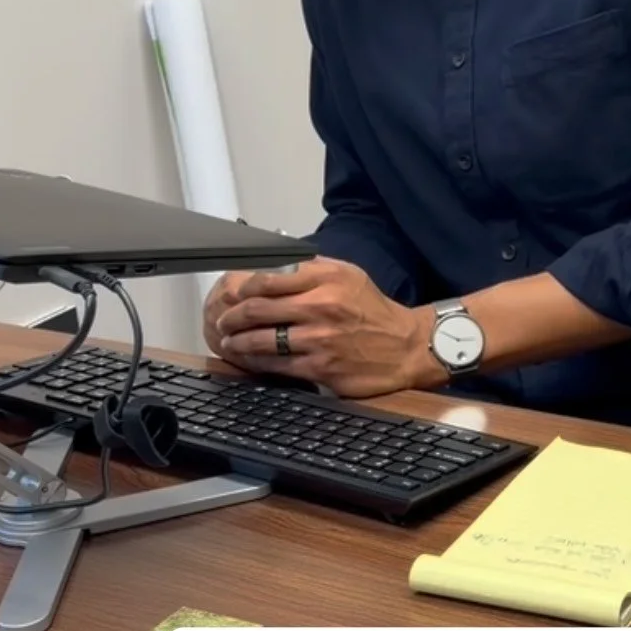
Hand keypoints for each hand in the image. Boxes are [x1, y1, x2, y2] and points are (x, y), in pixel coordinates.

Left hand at [211, 258, 443, 398]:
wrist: (406, 347)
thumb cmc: (373, 311)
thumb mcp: (348, 276)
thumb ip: (312, 268)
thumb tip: (274, 263)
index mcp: (326, 279)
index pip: (269, 278)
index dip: (242, 287)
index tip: (232, 292)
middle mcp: (321, 306)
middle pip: (258, 309)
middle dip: (232, 316)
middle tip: (223, 320)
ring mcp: (320, 339)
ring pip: (262, 340)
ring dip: (238, 341)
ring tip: (229, 341)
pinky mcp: (320, 368)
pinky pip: (277, 365)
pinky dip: (256, 362)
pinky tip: (249, 360)